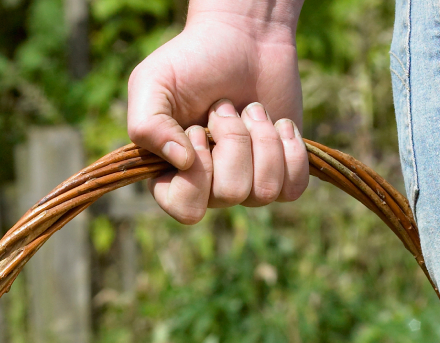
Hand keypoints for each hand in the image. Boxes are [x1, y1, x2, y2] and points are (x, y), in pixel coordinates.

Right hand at [127, 3, 310, 222]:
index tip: (198, 131)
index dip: (197, 174)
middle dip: (234, 141)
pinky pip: (292, 189)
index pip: (186, 209)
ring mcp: (246, 180)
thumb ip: (147, 126)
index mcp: (169, 174)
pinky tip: (280, 124)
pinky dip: (291, 152)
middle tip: (225, 107)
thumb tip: (182, 162)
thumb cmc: (192, 59)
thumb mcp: (152, 84)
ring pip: (264, 192)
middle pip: (229, 195)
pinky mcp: (282, 169)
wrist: (245, 36)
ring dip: (262, 140)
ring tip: (252, 109)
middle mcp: (207, 185)